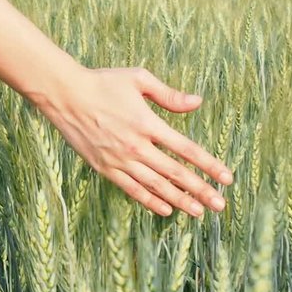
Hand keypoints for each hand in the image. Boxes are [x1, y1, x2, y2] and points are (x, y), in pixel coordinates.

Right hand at [34, 67, 232, 216]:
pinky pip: (132, 189)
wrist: (65, 95)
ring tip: (200, 212)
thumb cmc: (103, 83)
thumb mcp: (138, 79)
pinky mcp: (105, 168)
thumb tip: (198, 102)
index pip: (186, 149)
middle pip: (175, 173)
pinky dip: (150, 201)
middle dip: (201, 190)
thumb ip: (169, 95)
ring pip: (156, 186)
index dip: (209, 165)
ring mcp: (120, 160)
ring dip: (180, 200)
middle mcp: (136, 146)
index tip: (227, 178)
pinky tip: (167, 210)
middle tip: (220, 205)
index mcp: (148, 124)